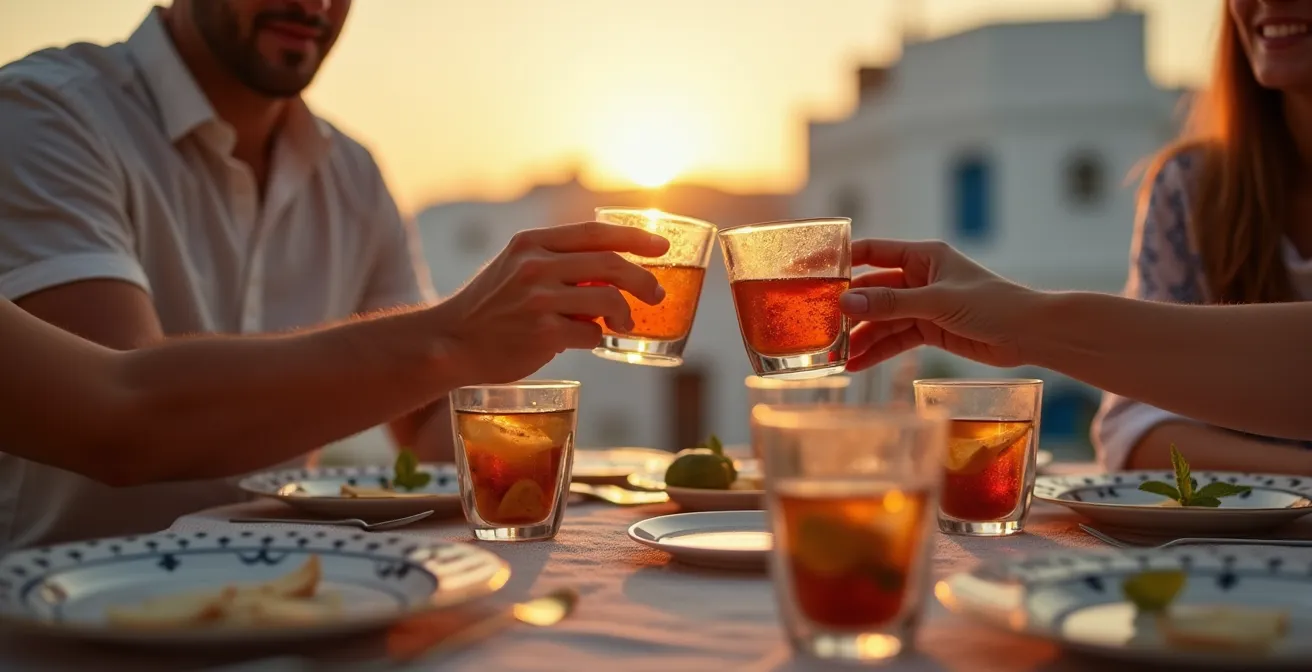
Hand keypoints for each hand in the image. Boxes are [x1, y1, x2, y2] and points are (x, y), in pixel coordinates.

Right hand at [430, 221, 668, 384]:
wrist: (450, 342)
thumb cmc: (490, 309)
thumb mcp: (515, 268)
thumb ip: (557, 263)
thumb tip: (611, 271)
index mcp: (531, 243)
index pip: (595, 232)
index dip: (634, 237)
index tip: (661, 246)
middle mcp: (535, 265)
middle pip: (610, 263)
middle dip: (643, 280)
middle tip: (657, 295)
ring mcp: (538, 299)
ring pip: (608, 298)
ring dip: (626, 314)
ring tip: (625, 324)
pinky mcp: (542, 333)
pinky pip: (591, 334)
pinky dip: (596, 339)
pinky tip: (586, 340)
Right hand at [838, 239, 1039, 369]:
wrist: (1031, 334)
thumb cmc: (993, 304)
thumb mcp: (937, 301)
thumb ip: (891, 303)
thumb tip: (846, 303)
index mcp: (922, 256)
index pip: (872, 252)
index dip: (841, 261)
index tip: (810, 270)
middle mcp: (919, 278)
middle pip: (872, 290)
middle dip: (848, 308)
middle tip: (818, 325)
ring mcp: (923, 305)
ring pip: (882, 319)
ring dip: (861, 336)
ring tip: (836, 356)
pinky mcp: (930, 330)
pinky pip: (896, 339)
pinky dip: (878, 351)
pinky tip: (858, 364)